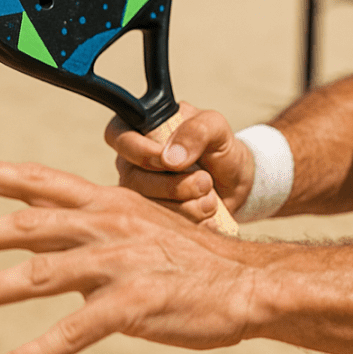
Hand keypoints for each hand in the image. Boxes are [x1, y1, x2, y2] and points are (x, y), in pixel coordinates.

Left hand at [0, 157, 262, 353]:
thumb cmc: (193, 262)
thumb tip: (40, 241)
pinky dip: (40, 350)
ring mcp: (122, 263)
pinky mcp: (136, 302)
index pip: (44, 182)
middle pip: (34, 223)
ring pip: (44, 273)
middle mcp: (111, 226)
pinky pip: (78, 328)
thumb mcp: (140, 231)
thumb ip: (91, 233)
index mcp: (112, 205)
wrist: (248, 282)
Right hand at [105, 102, 254, 224]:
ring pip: (145, 206)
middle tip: (205, 181)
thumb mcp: (216, 128)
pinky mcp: (150, 216)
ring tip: (210, 195)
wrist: (234, 181)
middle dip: (173, 186)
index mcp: (140, 129)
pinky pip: (158, 225)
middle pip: (132, 179)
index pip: (118, 135)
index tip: (169, 162)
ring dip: (185, 205)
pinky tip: (207, 211)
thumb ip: (196, 131)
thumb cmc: (219, 147)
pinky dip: (189, 220)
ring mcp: (139, 191)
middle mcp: (131, 162)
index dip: (140, 151)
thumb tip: (170, 159)